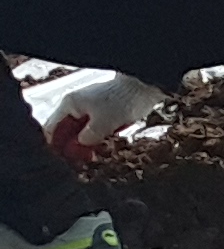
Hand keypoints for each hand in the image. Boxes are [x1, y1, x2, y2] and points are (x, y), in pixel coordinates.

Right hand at [41, 71, 168, 161]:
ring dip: (86, 145)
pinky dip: (97, 139)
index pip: (53, 128)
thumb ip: (88, 137)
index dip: (56, 145)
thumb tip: (80, 146)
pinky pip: (95, 130)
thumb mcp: (103, 123)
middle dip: (73, 147)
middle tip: (81, 161)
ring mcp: (90, 110)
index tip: (62, 159)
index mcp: (70, 104)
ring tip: (92, 157)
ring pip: (81, 132)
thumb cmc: (122, 100)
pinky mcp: (103, 114)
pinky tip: (102, 148)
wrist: (144, 87)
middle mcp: (76, 106)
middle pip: (67, 131)